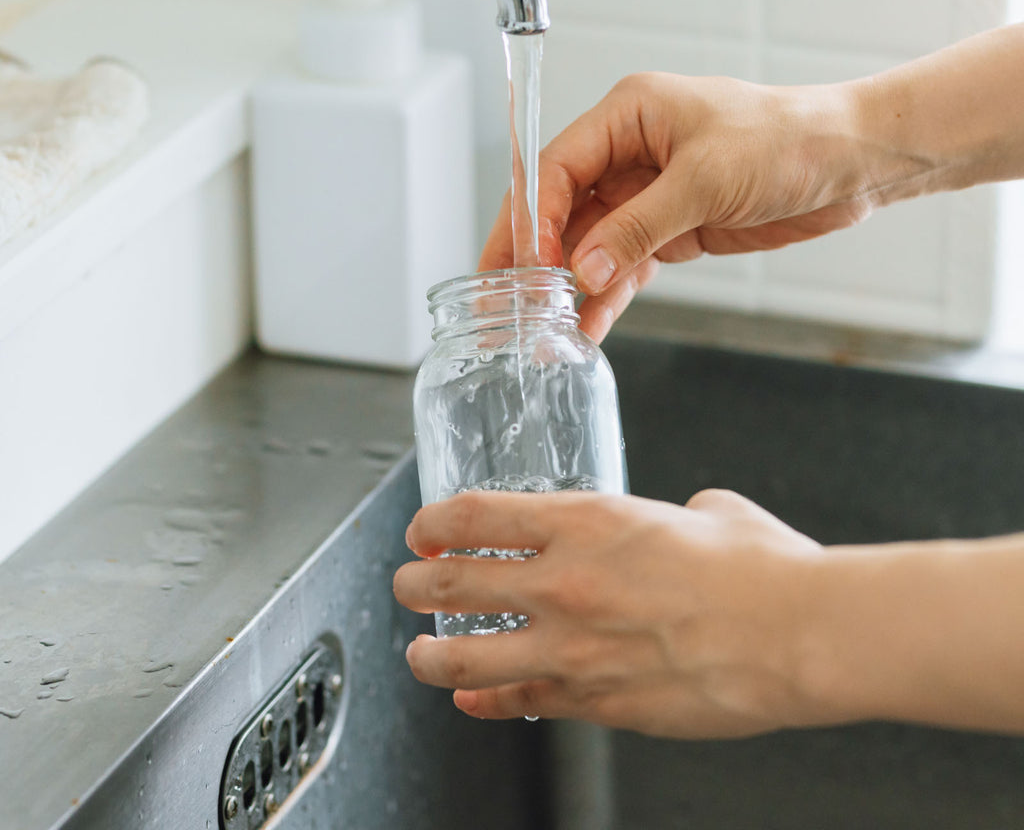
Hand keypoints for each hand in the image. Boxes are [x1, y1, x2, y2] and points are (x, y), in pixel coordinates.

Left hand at [393, 488, 828, 738]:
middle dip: (414, 583)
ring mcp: (574, 649)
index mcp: (586, 522)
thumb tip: (686, 518)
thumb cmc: (759, 568)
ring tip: (419, 656)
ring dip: (431, 657)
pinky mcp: (598, 703)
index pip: (475, 516)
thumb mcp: (708, 512)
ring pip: (467, 659)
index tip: (422, 528)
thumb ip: (676, 514)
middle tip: (406, 583)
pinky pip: (523, 704)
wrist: (798, 634)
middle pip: (452, 582)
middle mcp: (564, 583)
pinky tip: (475, 702)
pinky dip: (490, 703)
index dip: (434, 522)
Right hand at [479, 73, 921, 341]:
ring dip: (569, 287)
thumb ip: (639, 227)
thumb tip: (583, 269)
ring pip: (589, 244)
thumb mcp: (707, 179)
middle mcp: (628, 153)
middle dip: (532, 256)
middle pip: (560, 208)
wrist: (850, 163)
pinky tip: (590, 325)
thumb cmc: (789, 140)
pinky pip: (625, 266)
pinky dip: (608, 296)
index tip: (525, 264)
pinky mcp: (670, 229)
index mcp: (628, 115)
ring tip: (545, 329)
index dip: (534, 216)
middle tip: (503, 300)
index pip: (558, 166)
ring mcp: (647, 195)